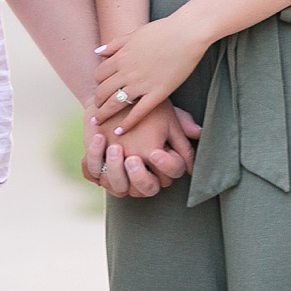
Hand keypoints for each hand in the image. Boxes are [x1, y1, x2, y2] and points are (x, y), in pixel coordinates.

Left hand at [84, 101, 201, 196]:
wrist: (112, 100)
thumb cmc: (143, 110)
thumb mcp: (164, 113)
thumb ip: (181, 123)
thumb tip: (197, 132)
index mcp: (160, 165)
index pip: (170, 176)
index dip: (165, 167)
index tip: (155, 152)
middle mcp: (141, 174)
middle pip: (146, 189)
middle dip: (140, 177)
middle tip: (132, 159)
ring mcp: (118, 174)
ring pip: (118, 188)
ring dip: (115, 170)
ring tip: (114, 148)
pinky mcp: (96, 167)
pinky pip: (93, 173)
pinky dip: (93, 158)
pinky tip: (98, 140)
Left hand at [91, 15, 208, 132]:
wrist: (186, 33)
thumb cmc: (162, 30)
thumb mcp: (134, 34)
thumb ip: (115, 44)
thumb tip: (97, 51)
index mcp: (121, 56)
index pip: (99, 75)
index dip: (97, 84)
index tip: (100, 90)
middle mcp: (127, 72)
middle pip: (103, 91)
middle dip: (97, 102)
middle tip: (97, 110)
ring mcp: (141, 84)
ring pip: (115, 104)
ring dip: (104, 114)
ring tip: (100, 122)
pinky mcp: (158, 93)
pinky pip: (138, 112)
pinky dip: (126, 124)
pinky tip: (119, 131)